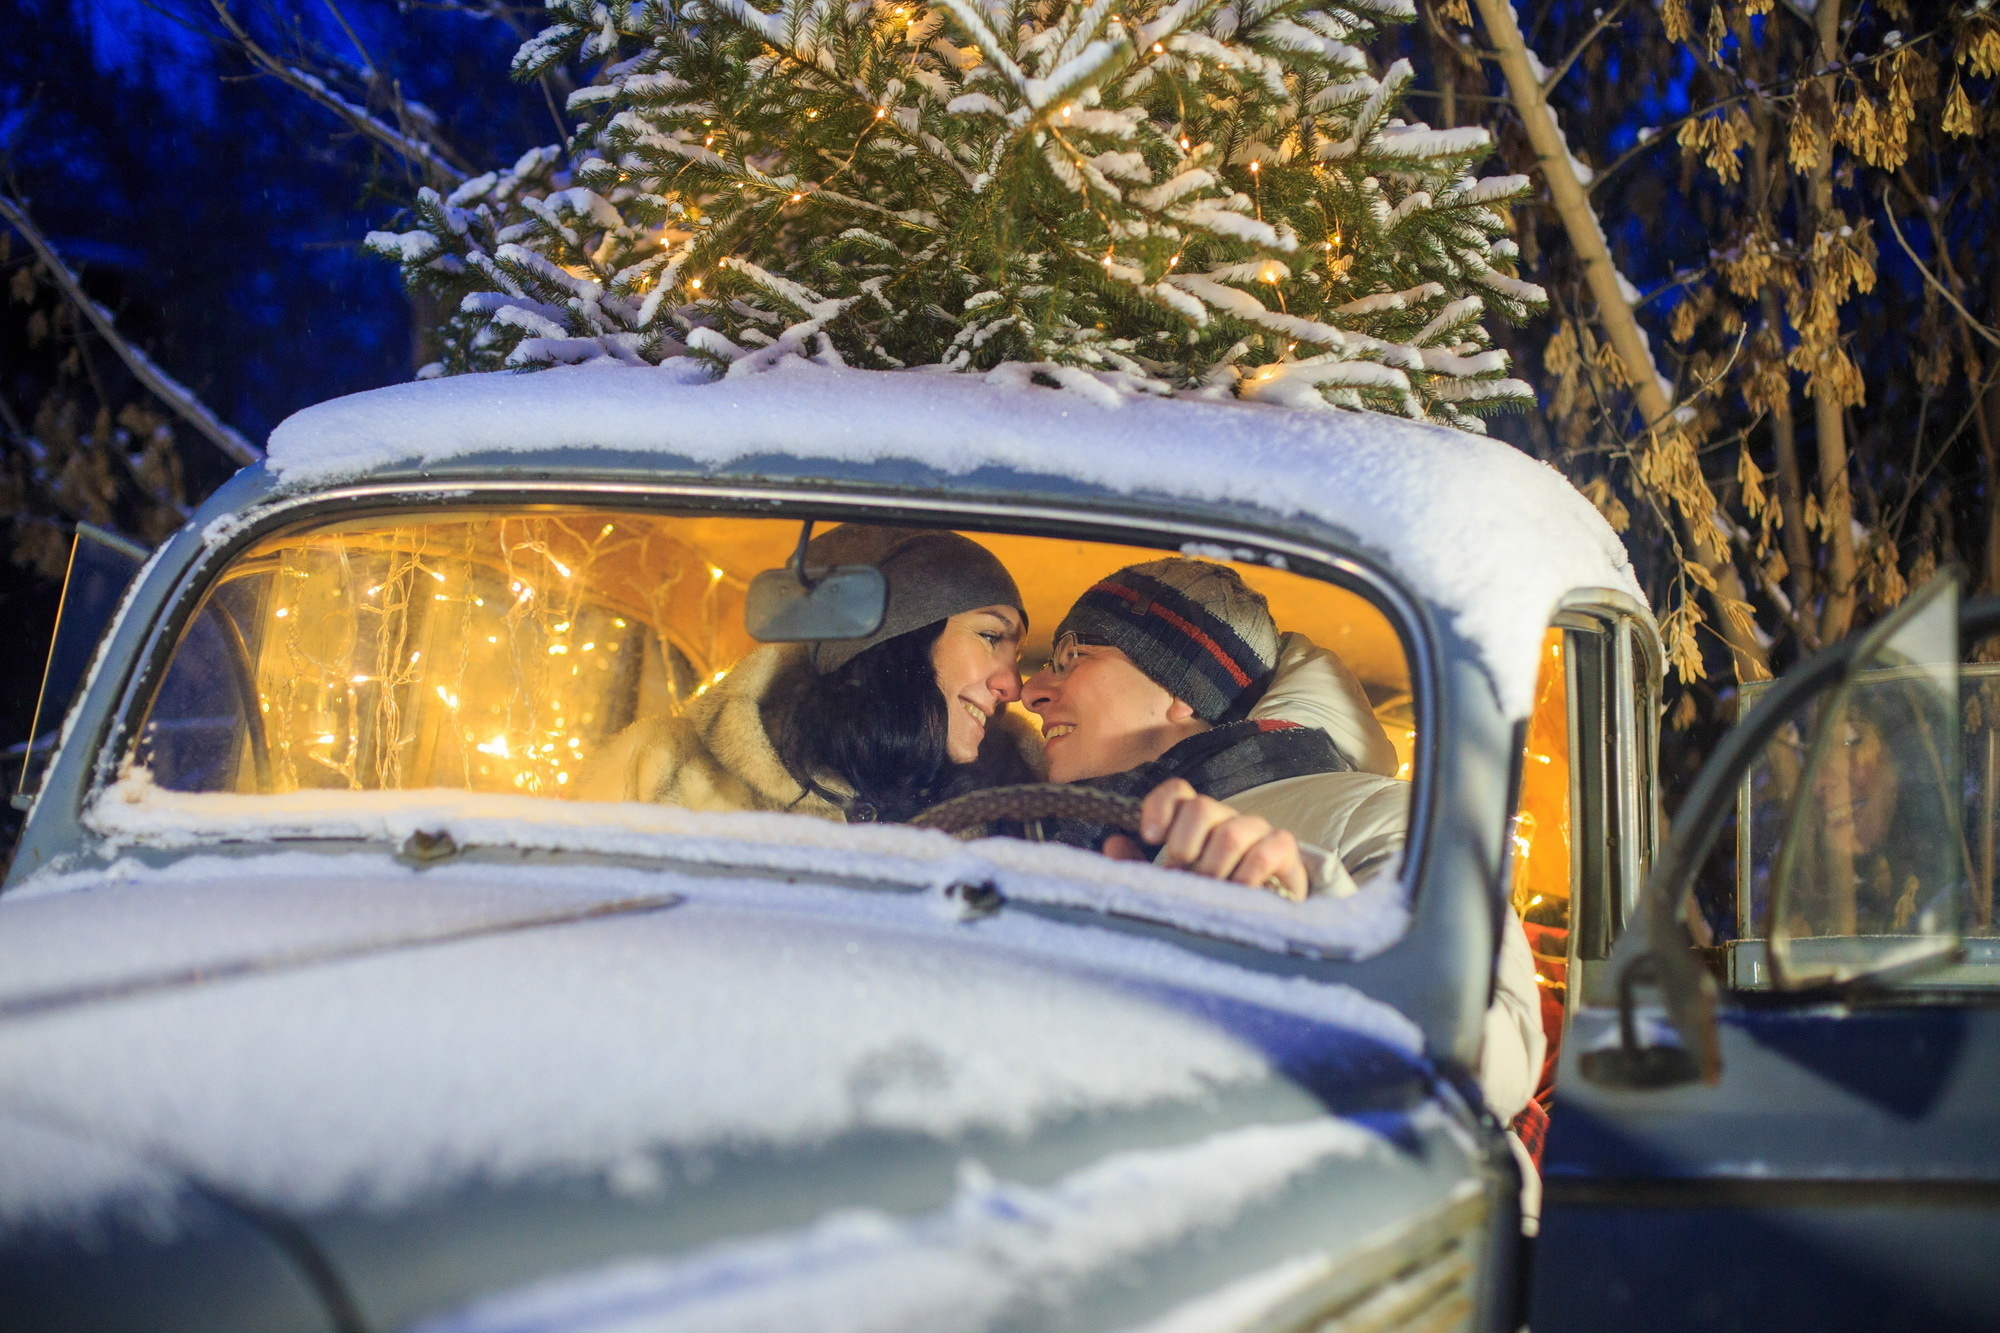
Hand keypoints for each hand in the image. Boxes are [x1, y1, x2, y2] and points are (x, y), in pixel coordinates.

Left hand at [1101, 778, 1308, 900]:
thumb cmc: (1210, 897)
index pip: (1177, 791)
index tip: (1150, 836)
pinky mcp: (1283, 849)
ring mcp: (1257, 830)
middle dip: (1185, 847)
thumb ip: (1139, 866)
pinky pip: (1264, 852)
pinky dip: (1246, 877)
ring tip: (1211, 892)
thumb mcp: (1170, 884)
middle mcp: (1226, 818)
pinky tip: (1239, 893)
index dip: (1160, 806)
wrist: (1261, 919)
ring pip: (1231, 834)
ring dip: (1215, 870)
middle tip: (1183, 875)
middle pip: (1202, 808)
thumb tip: (1111, 843)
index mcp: (1195, 820)